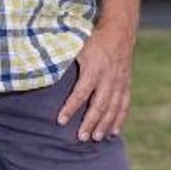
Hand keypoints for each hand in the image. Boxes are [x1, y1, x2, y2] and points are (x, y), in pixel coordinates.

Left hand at [57, 23, 134, 141]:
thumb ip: (66, 61)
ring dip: (104, 124)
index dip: (70, 107)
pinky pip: (124, 104)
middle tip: (81, 137)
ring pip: (112, 107)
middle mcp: (108, 77)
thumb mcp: (78, 46)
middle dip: (89, 122)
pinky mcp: (126, 83)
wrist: (119, 30)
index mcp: (93, 68)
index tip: (60, 121)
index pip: (80, 93)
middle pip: (98, 104)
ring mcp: (119, 81)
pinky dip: (120, 118)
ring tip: (95, 138)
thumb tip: (44, 70)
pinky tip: (114, 132)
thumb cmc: (94, 39)